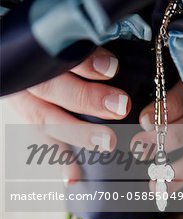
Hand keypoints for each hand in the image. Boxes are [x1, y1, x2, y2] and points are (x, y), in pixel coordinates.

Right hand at [9, 47, 130, 180]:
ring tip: (107, 143)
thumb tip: (116, 56)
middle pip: (53, 88)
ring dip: (79, 132)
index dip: (85, 62)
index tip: (112, 68)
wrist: (29, 63)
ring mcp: (26, 101)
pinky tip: (73, 177)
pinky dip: (61, 159)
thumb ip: (85, 45)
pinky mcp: (32, 120)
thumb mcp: (67, 41)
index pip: (59, 53)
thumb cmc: (57, 49)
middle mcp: (28, 77)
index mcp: (37, 51)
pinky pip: (45, 142)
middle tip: (120, 107)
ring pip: (48, 119)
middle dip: (87, 99)